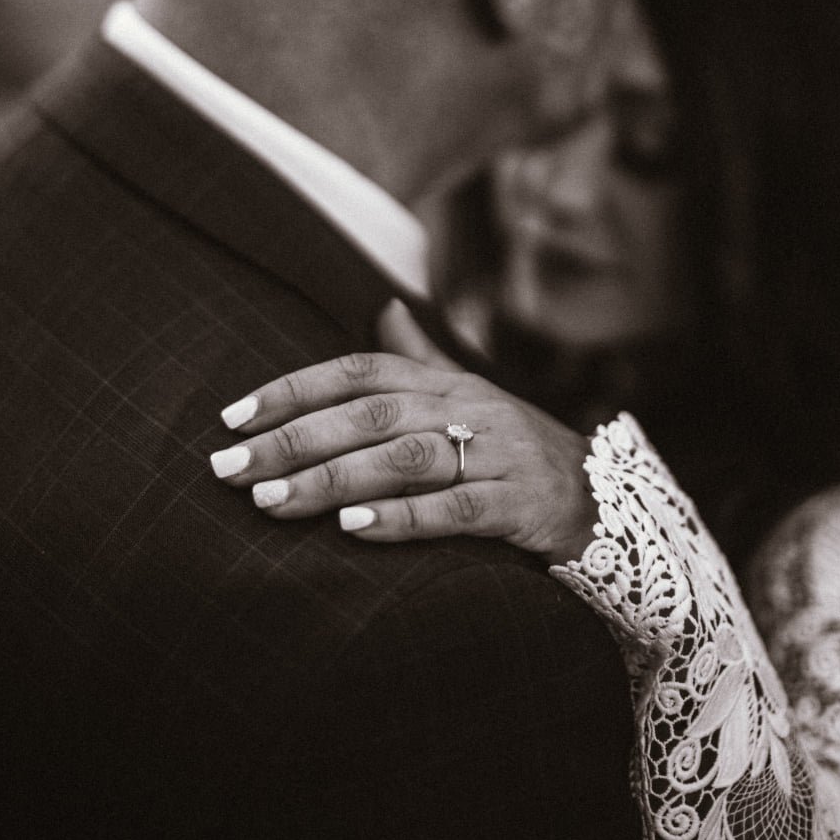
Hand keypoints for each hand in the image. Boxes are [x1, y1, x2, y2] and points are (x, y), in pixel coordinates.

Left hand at [209, 301, 597, 564]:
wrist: (611, 504)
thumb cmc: (520, 453)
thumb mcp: (473, 401)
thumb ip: (423, 360)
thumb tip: (384, 310)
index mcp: (449, 383)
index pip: (362, 370)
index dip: (295, 388)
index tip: (232, 416)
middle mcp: (470, 408)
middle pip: (371, 413)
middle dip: (294, 439)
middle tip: (228, 469)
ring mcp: (499, 453)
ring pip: (404, 458)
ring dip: (332, 479)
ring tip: (271, 501)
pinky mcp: (522, 504)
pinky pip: (457, 508)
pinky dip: (402, 517)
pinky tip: (352, 529)